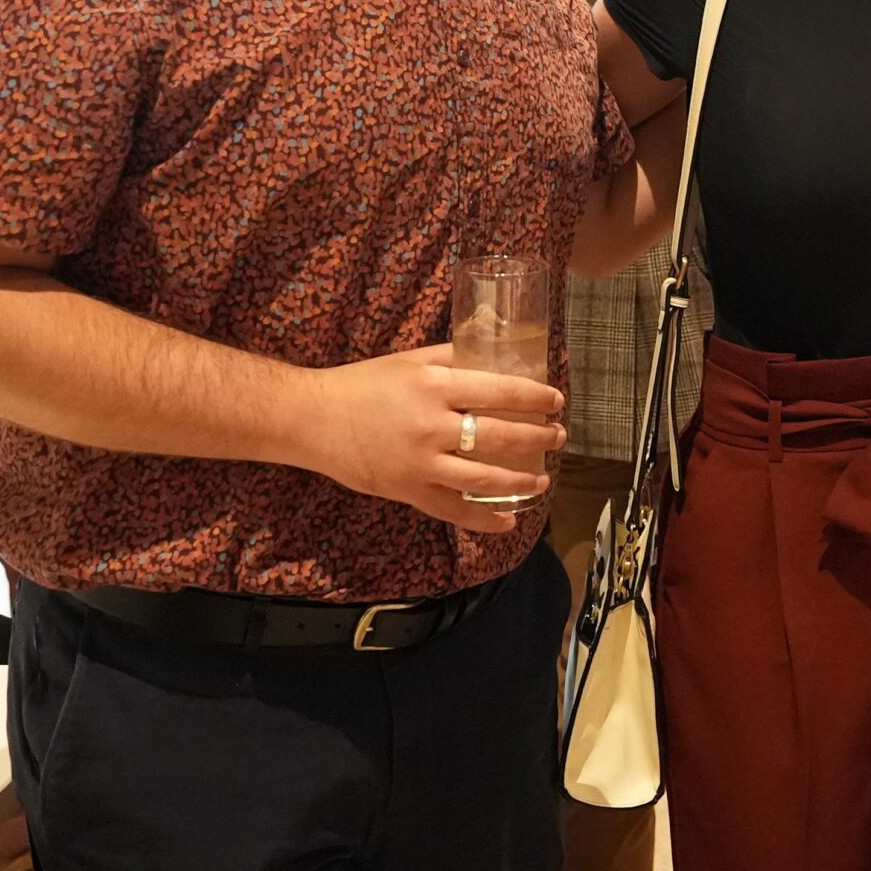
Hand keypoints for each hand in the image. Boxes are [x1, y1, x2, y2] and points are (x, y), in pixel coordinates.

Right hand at [300, 343, 564, 532]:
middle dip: (538, 437)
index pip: (501, 391)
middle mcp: (432, 425)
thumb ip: (452, 357)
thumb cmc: (363, 384)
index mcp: (435, 386)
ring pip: (485, 476)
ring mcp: (421, 462)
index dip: (535, 398)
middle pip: (501, 434)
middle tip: (558, 436)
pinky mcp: (408, 490)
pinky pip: (454, 510)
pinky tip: (507, 522)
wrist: (312, 418)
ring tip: (543, 477)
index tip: (556, 401)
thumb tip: (494, 348)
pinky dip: (484, 520)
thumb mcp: (410, 361)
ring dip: (521, 479)